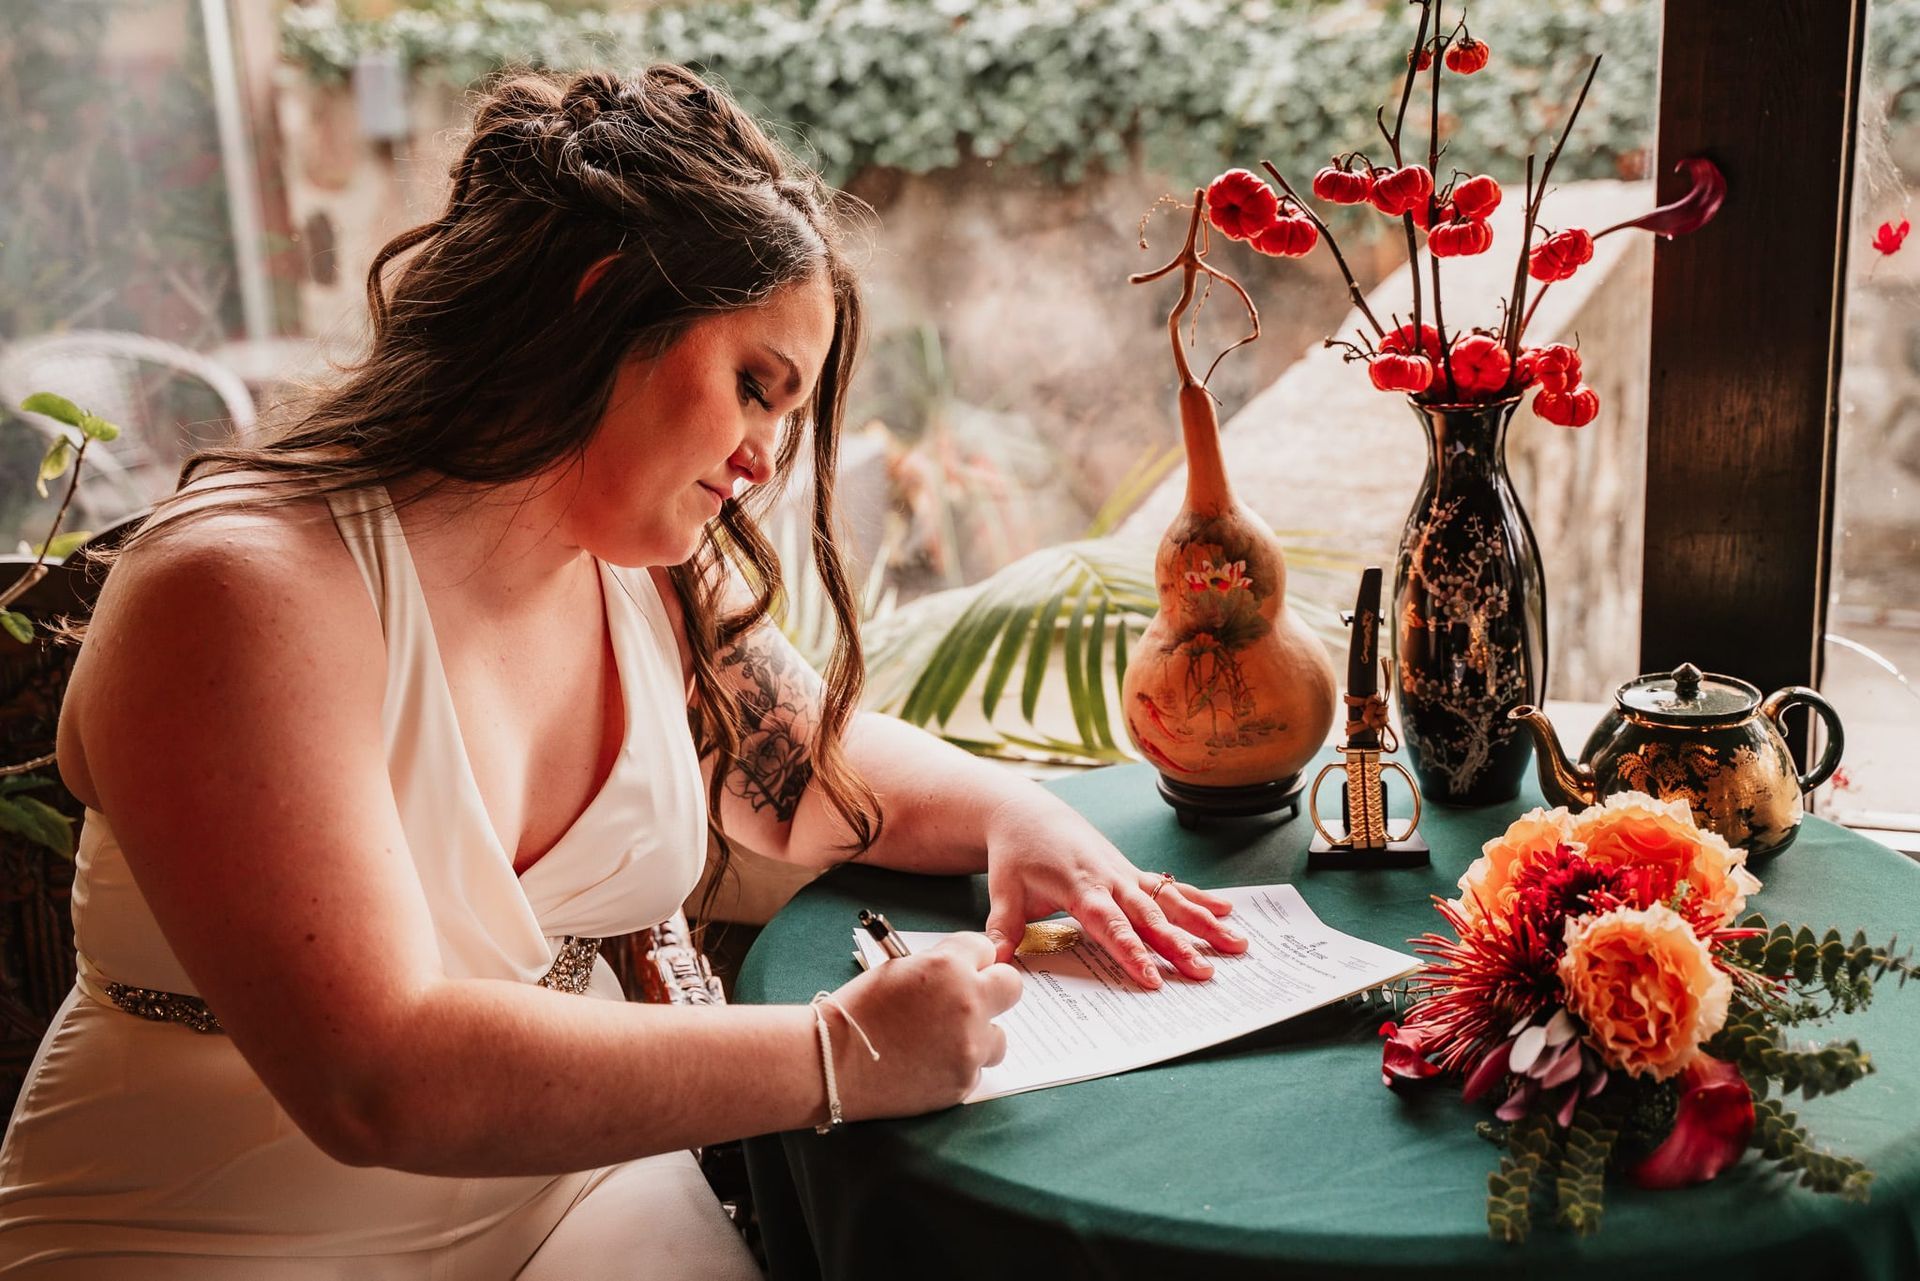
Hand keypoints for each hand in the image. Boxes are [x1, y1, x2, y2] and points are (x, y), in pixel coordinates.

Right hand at [824, 933, 1021, 1119]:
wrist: (833, 1061)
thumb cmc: (858, 1010)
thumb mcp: (898, 969)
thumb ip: (939, 965)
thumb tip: (965, 969)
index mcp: (949, 966)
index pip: (986, 949)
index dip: (971, 960)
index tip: (961, 970)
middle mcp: (968, 1003)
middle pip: (1011, 986)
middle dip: (993, 990)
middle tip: (969, 1001)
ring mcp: (970, 1046)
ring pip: (998, 1036)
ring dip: (978, 1036)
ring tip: (942, 1040)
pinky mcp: (963, 1081)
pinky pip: (976, 1069)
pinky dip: (958, 1066)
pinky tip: (928, 1064)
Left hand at [979, 792, 1246, 988]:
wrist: (1026, 812)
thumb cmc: (1016, 854)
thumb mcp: (1003, 891)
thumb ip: (1003, 929)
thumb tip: (994, 965)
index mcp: (1079, 888)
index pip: (1110, 926)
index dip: (1131, 951)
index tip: (1152, 979)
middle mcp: (1109, 880)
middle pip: (1149, 917)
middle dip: (1179, 945)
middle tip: (1204, 972)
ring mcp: (1124, 874)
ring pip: (1169, 900)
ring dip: (1203, 922)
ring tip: (1236, 943)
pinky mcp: (1131, 871)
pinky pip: (1169, 886)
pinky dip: (1198, 898)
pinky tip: (1227, 909)